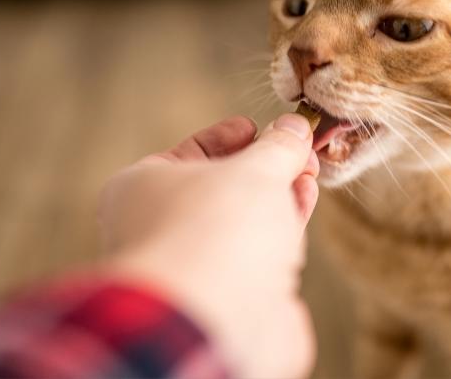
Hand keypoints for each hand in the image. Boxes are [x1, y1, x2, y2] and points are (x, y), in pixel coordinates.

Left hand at [99, 114, 319, 378]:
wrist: (213, 324)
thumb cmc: (213, 232)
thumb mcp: (253, 170)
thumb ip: (277, 147)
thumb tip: (294, 128)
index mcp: (142, 190)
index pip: (188, 153)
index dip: (228, 137)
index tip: (262, 127)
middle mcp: (164, 229)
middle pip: (223, 188)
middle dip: (266, 167)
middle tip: (299, 149)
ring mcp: (199, 267)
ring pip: (246, 223)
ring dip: (281, 196)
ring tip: (308, 175)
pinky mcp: (233, 299)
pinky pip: (263, 255)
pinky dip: (285, 229)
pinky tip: (305, 203)